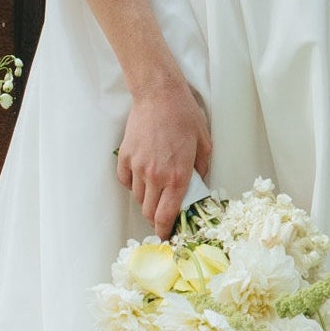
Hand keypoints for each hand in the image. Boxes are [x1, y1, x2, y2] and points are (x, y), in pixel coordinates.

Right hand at [118, 80, 213, 235]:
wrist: (159, 94)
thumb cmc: (185, 116)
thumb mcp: (204, 144)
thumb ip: (202, 169)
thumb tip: (199, 186)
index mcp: (177, 177)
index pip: (166, 216)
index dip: (165, 231)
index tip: (166, 236)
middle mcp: (155, 176)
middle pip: (149, 212)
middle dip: (155, 219)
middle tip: (162, 216)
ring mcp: (137, 167)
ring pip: (137, 198)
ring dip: (146, 200)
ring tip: (155, 190)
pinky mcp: (125, 157)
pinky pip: (126, 181)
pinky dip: (133, 184)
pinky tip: (142, 176)